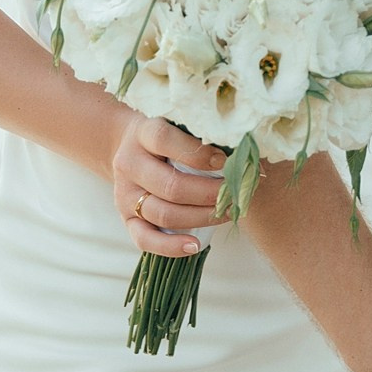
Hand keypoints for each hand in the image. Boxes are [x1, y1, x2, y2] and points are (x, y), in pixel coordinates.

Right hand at [112, 115, 229, 255]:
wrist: (130, 149)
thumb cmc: (168, 137)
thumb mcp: (178, 125)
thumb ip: (203, 136)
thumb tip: (246, 151)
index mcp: (142, 134)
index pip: (165, 140)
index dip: (198, 154)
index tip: (225, 161)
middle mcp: (129, 164)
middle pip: (170, 185)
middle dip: (208, 193)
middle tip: (234, 193)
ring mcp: (125, 194)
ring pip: (163, 214)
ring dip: (200, 217)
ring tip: (227, 213)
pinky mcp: (127, 219)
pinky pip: (145, 239)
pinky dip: (171, 246)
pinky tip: (195, 245)